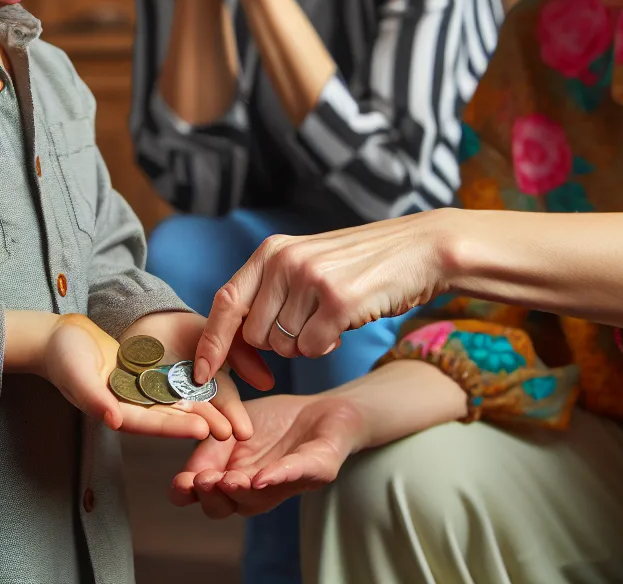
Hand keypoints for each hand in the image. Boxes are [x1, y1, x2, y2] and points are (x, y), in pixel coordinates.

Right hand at [40, 312, 265, 440]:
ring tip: (231, 416)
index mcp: (114, 412)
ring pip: (175, 401)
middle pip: (170, 417)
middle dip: (200, 424)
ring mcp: (138, 392)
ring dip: (202, 409)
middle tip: (231, 432)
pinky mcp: (144, 376)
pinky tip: (216, 385)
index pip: (150, 423)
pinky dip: (192, 386)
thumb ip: (93, 398)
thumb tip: (112, 420)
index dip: (176, 428)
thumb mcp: (76, 376)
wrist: (59, 337)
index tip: (203, 430)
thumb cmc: (63, 356)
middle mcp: (131, 406)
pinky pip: (171, 382)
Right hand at [169, 392, 363, 518]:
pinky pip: (296, 475)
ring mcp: (285, 485)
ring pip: (257, 499)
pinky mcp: (317, 471)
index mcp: (228, 477)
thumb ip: (210, 437)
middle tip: (203, 481)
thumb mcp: (231, 422)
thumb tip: (188, 449)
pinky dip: (278, 477)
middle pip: (224, 506)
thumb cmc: (274, 421)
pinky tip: (263, 478)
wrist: (322, 408)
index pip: (200, 494)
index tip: (181, 483)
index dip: (187, 491)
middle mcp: (253, 489)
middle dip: (212, 496)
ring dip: (241, 491)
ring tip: (229, 480)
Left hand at [193, 210, 460, 383]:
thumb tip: (236, 335)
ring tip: (333, 314)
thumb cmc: (362, 262)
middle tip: (312, 322)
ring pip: (286, 347)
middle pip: (257, 335)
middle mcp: (285, 260)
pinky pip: (313, 349)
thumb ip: (271, 287)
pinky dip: (328, 345)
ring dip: (308, 343)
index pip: (225, 301)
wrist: (420, 248)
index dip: (211, 341)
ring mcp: (310, 279)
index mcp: (271, 250)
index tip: (202, 373)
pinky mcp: (337, 300)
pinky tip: (347, 321)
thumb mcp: (306, 260)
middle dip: (280, 343)